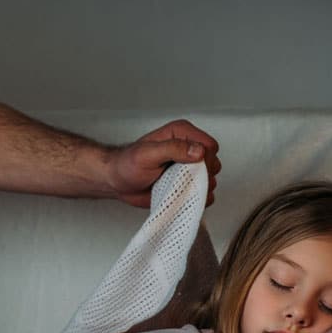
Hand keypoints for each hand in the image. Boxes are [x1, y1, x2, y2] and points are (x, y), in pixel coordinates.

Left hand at [106, 119, 220, 207]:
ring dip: (197, 189)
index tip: (186, 170)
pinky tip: (179, 197)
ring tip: (174, 188)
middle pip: (214, 164)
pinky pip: (204, 194)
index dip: (203, 160)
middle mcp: (189, 148)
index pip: (209, 146)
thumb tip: (198, 151)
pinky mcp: (187, 183)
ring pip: (211, 180)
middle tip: (178, 180)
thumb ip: (173, 149)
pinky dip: (196, 199)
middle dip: (200, 176)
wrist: (117, 181)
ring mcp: (189, 167)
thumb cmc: (127, 164)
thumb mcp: (147, 154)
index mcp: (182, 133)